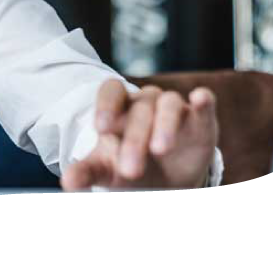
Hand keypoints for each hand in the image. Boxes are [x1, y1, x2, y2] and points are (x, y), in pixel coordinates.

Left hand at [61, 79, 218, 189]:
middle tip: (130, 170)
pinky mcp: (200, 119)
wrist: (167, 181)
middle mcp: (146, 103)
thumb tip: (67, 181)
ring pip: (169, 103)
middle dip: (134, 138)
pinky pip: (204, 103)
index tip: (100, 127)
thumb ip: (87, 172)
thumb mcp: (108, 171)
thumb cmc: (130, 167)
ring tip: (160, 148)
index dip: (106, 104)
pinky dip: (203, 100)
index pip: (111, 91)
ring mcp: (174, 108)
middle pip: (139, 108)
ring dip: (165, 124)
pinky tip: (200, 99)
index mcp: (120, 109)